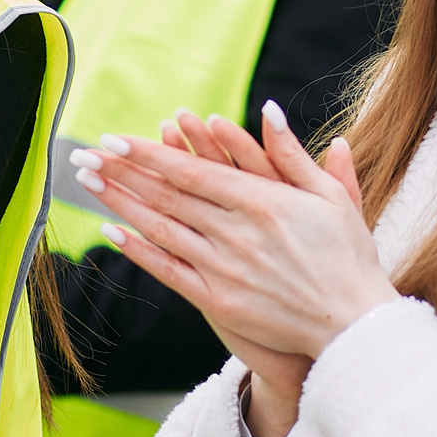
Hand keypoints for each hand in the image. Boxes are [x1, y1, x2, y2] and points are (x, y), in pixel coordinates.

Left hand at [74, 101, 394, 363]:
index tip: (115, 139)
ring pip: (161, 230)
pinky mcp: (219, 301)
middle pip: (166, 196)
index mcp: (261, 202)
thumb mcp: (331, 197)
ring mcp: (224, 269)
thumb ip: (293, 154)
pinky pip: (169, 272)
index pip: (191, 171)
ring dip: (120, 204)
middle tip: (85, 152)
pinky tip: (112, 231)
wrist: (351, 325)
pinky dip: (138, 251)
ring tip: (88, 182)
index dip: (149, 154)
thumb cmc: (347, 257)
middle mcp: (236, 233)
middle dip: (122, 172)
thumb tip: (268, 110)